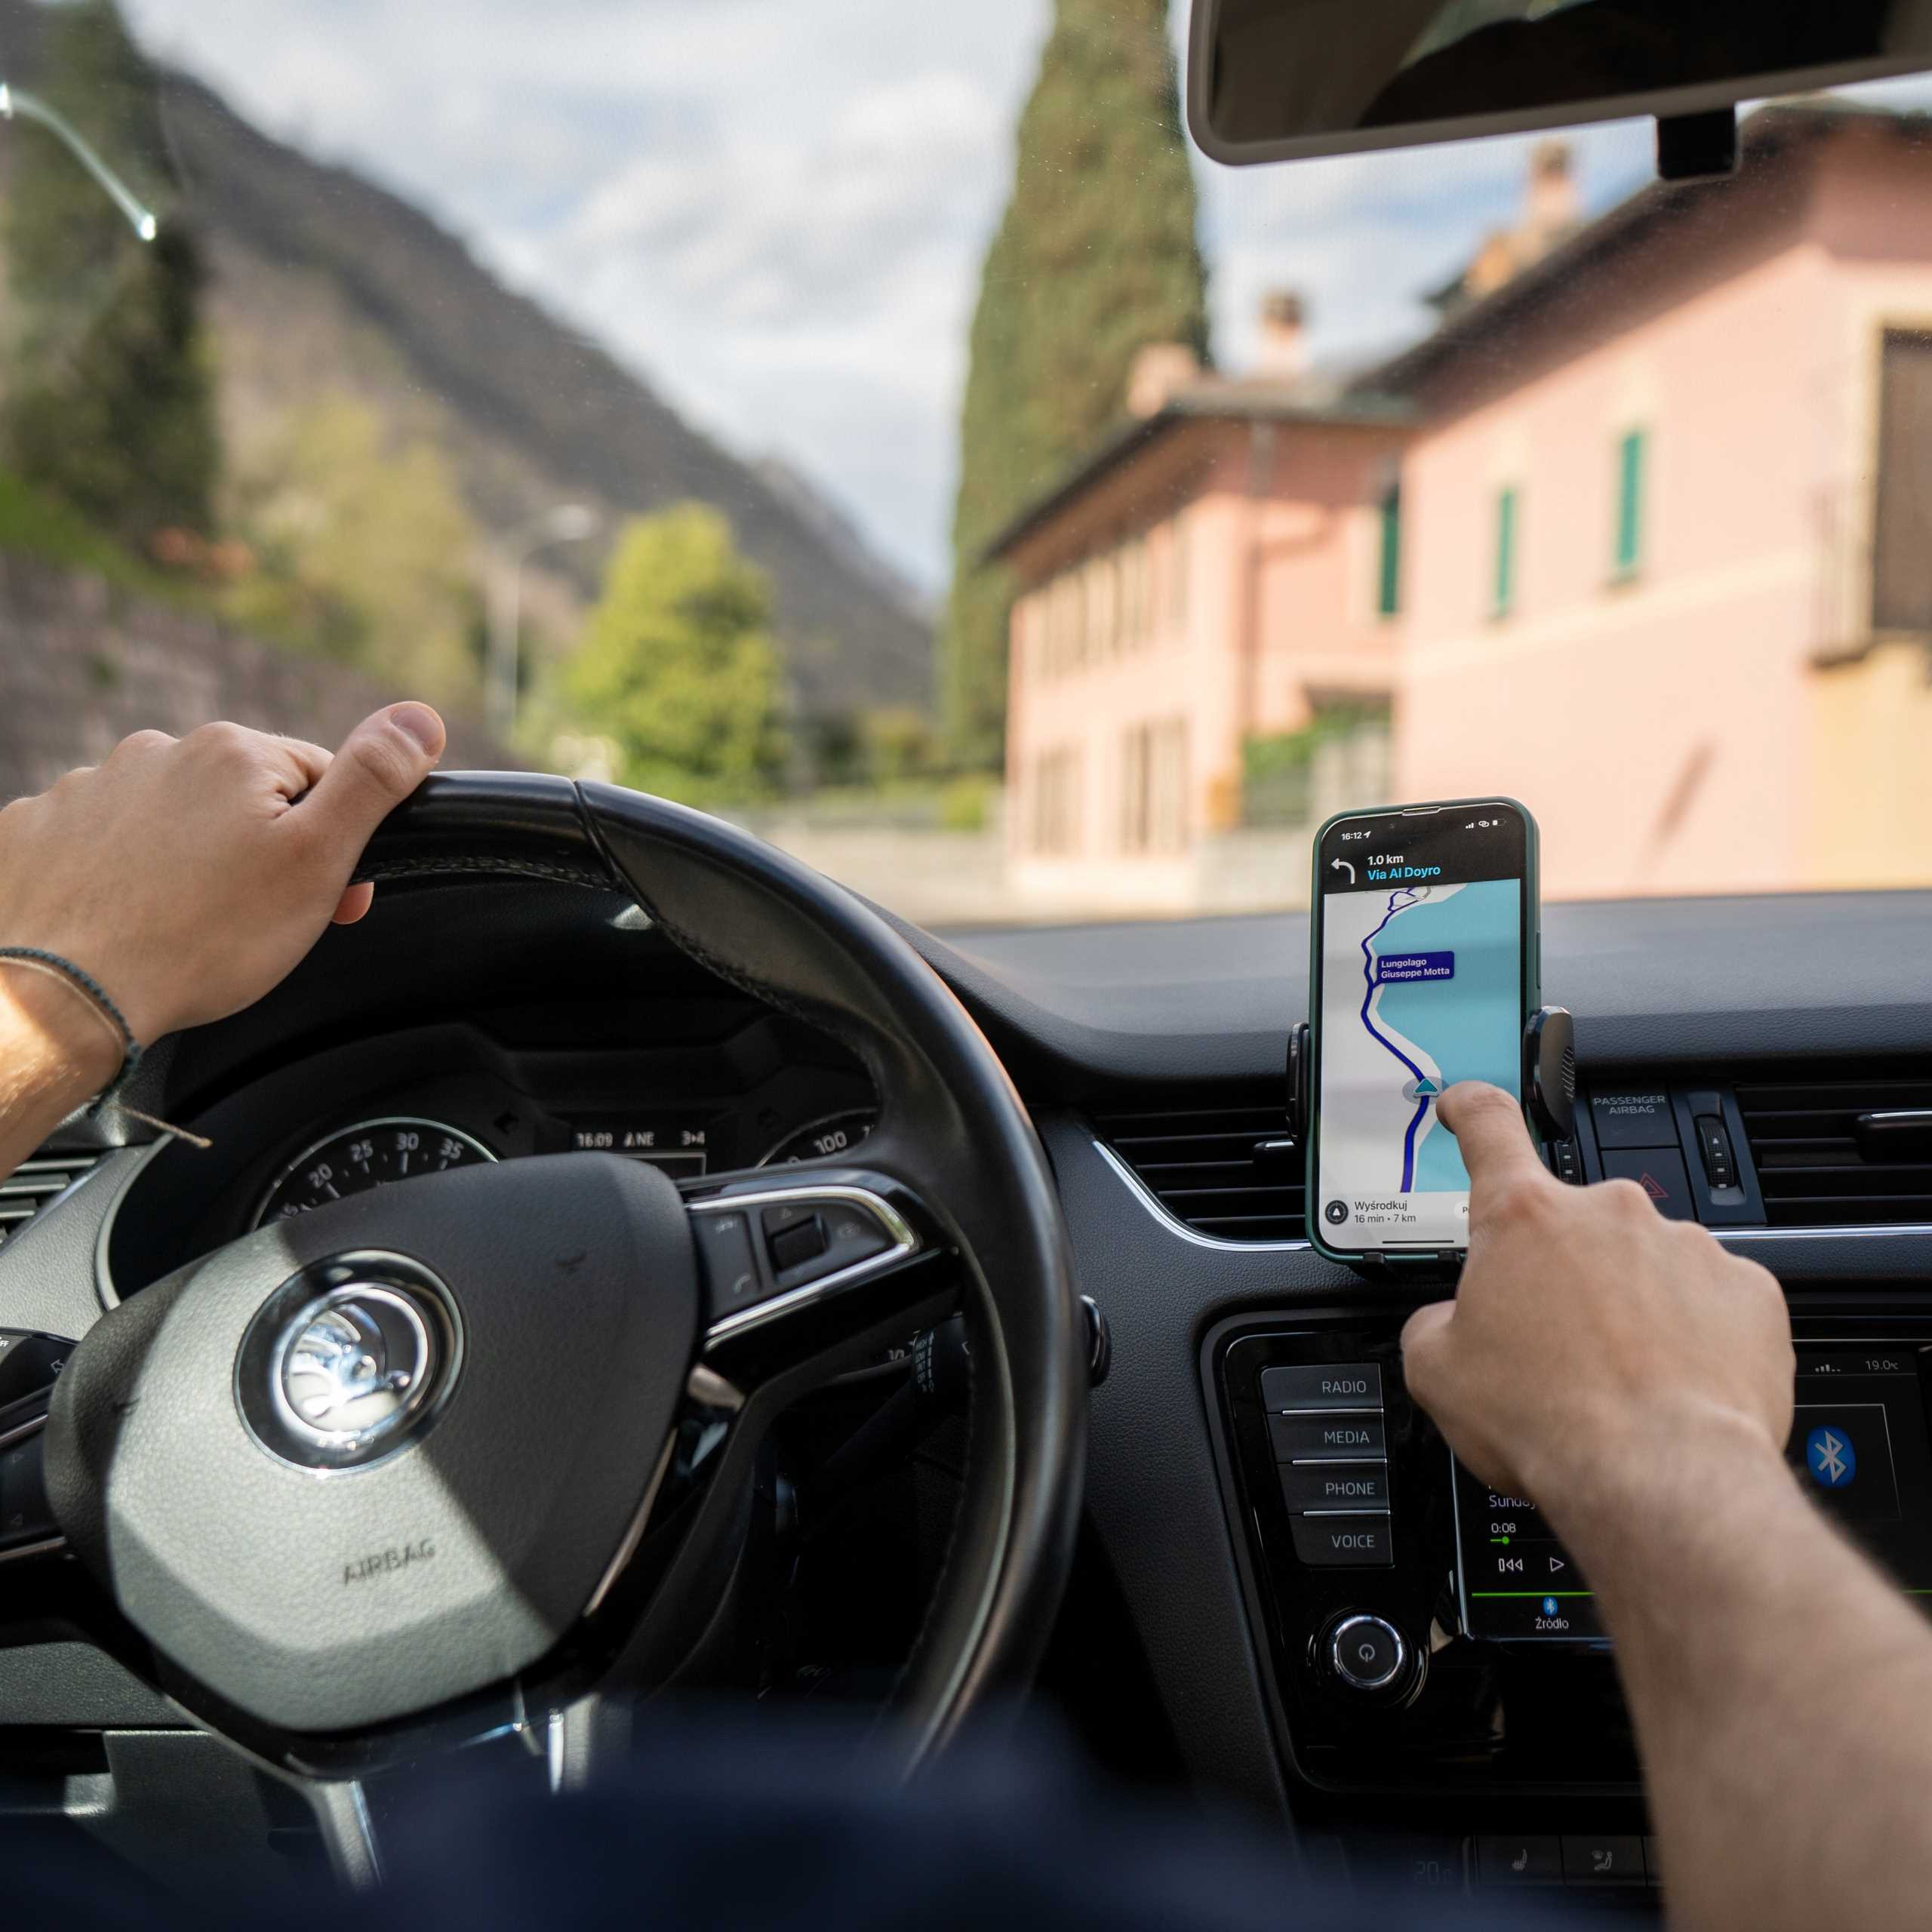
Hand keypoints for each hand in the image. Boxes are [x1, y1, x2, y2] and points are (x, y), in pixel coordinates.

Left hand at [0, 705, 445, 1051]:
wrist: (67, 996)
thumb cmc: (205, 937)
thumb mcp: (317, 860)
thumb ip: (371, 781)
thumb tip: (418, 717)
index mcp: (233, 753)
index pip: (316, 780)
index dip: (334, 842)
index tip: (328, 898)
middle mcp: (154, 752)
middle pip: (239, 799)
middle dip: (260, 851)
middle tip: (260, 924)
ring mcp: (85, 789)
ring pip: (168, 820)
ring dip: (187, 860)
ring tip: (186, 924)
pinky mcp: (34, 830)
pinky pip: (96, 841)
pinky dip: (117, 873)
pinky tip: (127, 917)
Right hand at [1401, 1082, 1793, 1519]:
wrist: (1659, 1478)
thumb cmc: (1552, 1422)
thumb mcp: (1436, 1373)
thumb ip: (1433, 1322)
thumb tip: (1448, 1325)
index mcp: (1523, 1218)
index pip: (1490, 1127)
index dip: (1472, 1109)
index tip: (1468, 1106)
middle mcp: (1608, 1214)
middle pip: (1572, 1222)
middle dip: (1562, 1270)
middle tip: (1554, 1339)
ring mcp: (1685, 1248)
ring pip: (1645, 1262)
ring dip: (1630, 1302)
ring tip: (1619, 1375)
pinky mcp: (1748, 1291)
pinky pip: (1711, 1297)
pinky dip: (1693, 1330)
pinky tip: (1674, 1380)